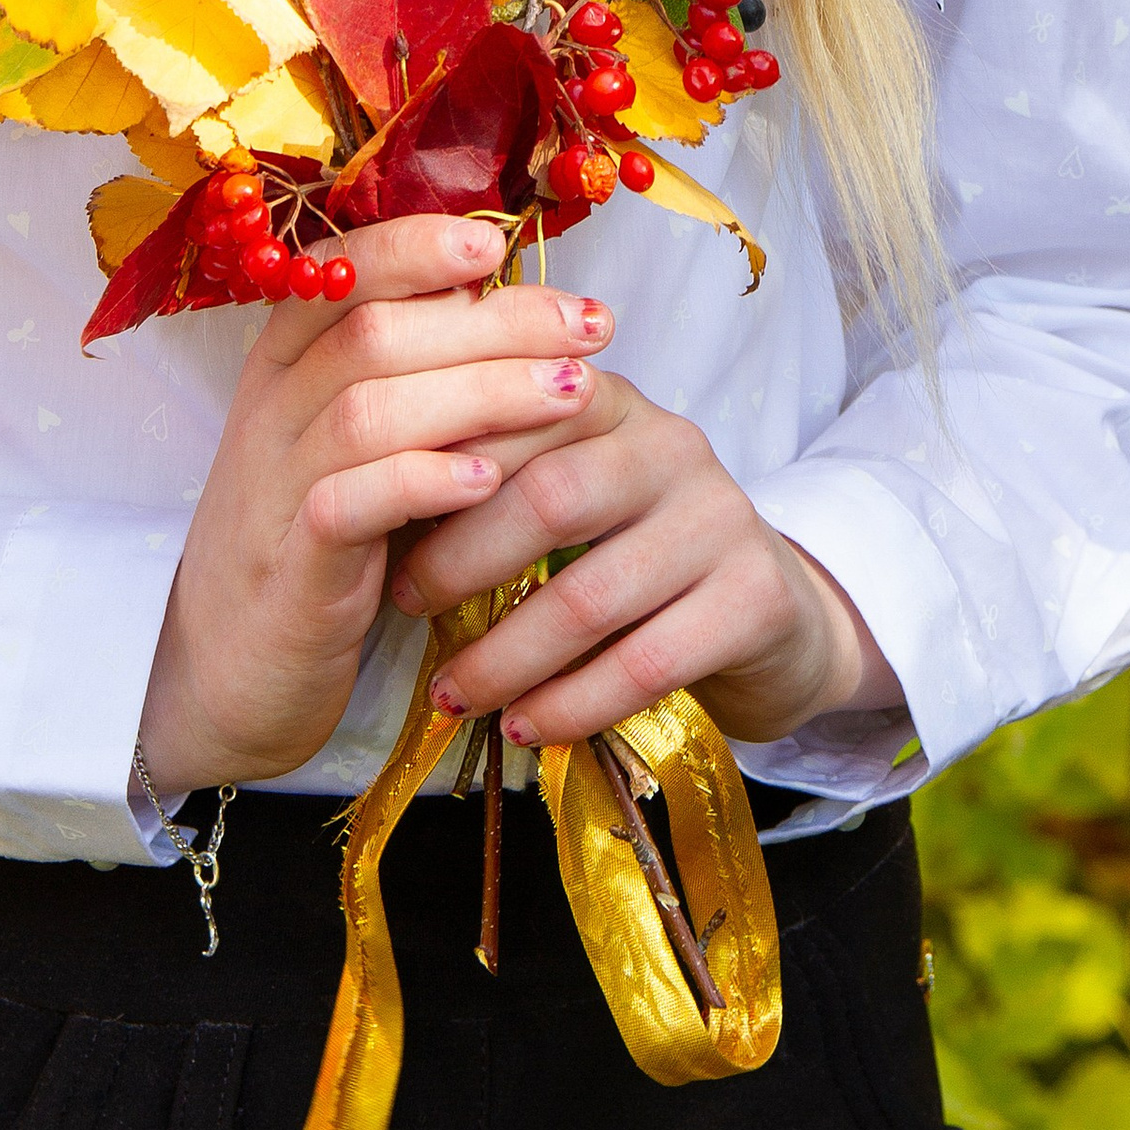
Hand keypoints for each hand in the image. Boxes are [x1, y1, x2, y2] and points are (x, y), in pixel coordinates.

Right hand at [135, 214, 616, 796]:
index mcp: (283, 364)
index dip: (416, 246)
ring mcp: (273, 489)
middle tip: (590, 327)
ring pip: (369, 408)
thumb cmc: (315, 543)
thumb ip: (406, 375)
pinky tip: (488, 478)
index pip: (337, 272)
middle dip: (493, 321)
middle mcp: (270, 411)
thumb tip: (505, 303)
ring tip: (571, 394)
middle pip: (373, 331)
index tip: (500, 243)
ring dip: (481, 392)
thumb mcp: (349, 445)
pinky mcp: (291, 570)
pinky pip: (348, 506)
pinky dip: (421, 482)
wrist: (227, 673)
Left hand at [387, 369, 903, 754]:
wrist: (769, 615)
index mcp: (613, 401)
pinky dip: (571, 704)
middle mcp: (673, 445)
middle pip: (551, 496)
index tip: (371, 514)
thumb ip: (494, 469)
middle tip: (404, 605)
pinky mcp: (755, 599)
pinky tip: (524, 728)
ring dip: (507, 655)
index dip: (438, 461)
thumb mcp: (570, 489)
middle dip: (463, 559)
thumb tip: (360, 486)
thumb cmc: (632, 549)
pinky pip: (645, 662)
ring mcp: (721, 519)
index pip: (516, 407)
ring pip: (592, 594)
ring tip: (450, 692)